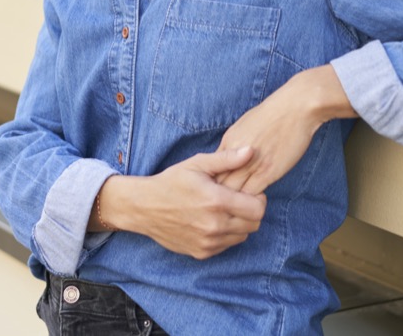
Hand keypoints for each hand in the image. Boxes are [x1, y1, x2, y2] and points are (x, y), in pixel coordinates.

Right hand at [98, 147, 266, 259]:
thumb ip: (227, 159)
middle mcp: (214, 225)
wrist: (144, 207)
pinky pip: (226, 246)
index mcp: (216, 201)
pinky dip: (226, 235)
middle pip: (254, 225)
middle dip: (251, 212)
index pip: (258, 209)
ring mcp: (208, 242)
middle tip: (240, 201)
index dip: (259, 200)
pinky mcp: (201, 252)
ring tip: (226, 211)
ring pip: (242, 237)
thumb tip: (252, 150)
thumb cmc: (172, 182)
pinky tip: (214, 222)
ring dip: (240, 224)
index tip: (250, 192)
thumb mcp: (197, 164)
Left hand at [216, 66, 356, 195]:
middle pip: (218, 184)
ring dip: (233, 203)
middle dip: (218, 197)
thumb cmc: (273, 113)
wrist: (295, 107)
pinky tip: (252, 206)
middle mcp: (235, 155)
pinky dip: (250, 202)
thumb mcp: (245, 124)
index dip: (213, 183)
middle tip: (220, 207)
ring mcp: (251, 164)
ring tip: (235, 211)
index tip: (216, 192)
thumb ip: (235, 143)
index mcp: (228, 142)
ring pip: (233, 193)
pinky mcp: (268, 172)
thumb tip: (229, 155)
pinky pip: (252, 195)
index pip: (212, 170)